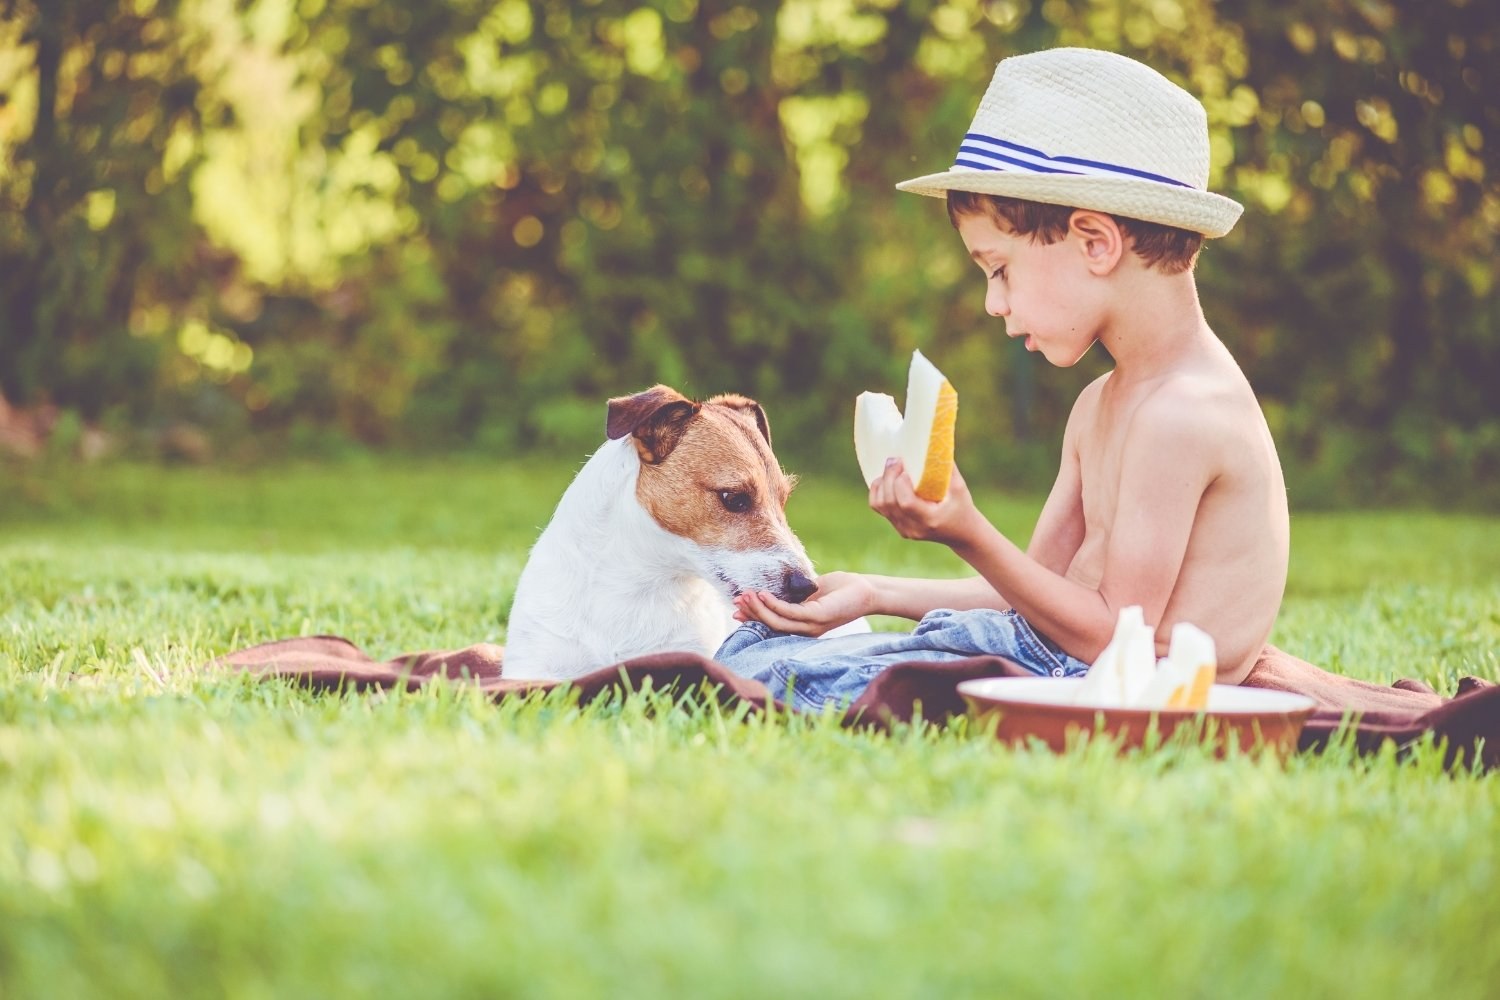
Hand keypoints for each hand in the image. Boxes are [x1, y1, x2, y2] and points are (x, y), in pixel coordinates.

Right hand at [732, 571, 874, 636]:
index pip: (773, 625)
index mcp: (802, 626)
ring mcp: (811, 626)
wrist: (866, 591)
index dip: (753, 618)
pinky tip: (763, 594)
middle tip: (736, 600)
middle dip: (751, 613)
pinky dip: (774, 604)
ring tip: (745, 595)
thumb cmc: (841, 589)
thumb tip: (772, 588)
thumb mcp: (811, 591)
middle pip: (771, 625)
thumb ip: (793, 594)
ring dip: (759, 609)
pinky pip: (790, 612)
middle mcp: (805, 630)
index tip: (735, 609)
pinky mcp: (818, 616)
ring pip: (777, 621)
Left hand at [870, 459, 985, 546]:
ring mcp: (904, 530)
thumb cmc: (962, 506)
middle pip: (889, 502)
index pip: (906, 503)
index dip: (900, 483)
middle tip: (895, 459)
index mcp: (930, 519)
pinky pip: (879, 508)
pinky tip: (886, 479)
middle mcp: (914, 528)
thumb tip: (934, 441)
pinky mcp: (898, 527)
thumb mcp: (959, 487)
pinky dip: (879, 491)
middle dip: (888, 477)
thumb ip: (946, 467)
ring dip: (882, 483)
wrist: (962, 533)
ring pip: (880, 505)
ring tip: (891, 467)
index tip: (905, 467)